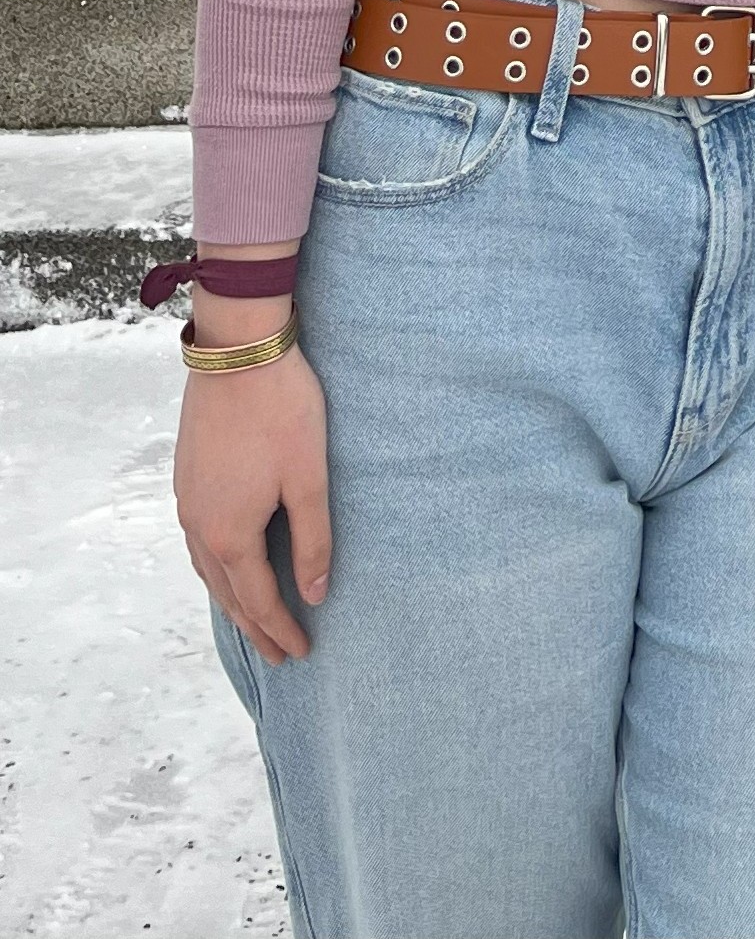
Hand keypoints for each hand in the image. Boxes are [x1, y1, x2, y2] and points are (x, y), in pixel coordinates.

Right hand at [174, 339, 330, 666]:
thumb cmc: (283, 411)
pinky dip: (216, 568)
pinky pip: (198, 543)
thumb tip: (315, 593)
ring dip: (232, 599)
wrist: (238, 353)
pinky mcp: (187, 477)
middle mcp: (198, 526)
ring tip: (255, 620)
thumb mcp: (308, 478)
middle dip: (255, 625)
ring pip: (207, 570)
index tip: (302, 652)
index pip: (258, 599)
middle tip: (279, 654)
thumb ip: (313, 540)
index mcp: (229, 534)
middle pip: (227, 593)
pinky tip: (229, 563)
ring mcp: (187, 502)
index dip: (281, 628)